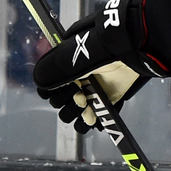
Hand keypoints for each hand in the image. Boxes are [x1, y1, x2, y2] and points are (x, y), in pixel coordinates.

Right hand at [33, 0, 165, 131]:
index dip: (52, 93)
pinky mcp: (109, 99)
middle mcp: (78, 78)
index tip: (61, 91)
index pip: (49, 86)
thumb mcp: (70, 56)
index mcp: (66, 65)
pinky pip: (96, 118)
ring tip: (86, 108)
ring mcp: (93, 89)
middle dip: (66, 103)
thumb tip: (40, 85)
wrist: (130, 48)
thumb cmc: (99, 48)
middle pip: (61, 101)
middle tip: (79, 96)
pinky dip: (92, 122)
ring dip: (76, 114)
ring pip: (76, 112)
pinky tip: (93, 120)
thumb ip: (52, 70)